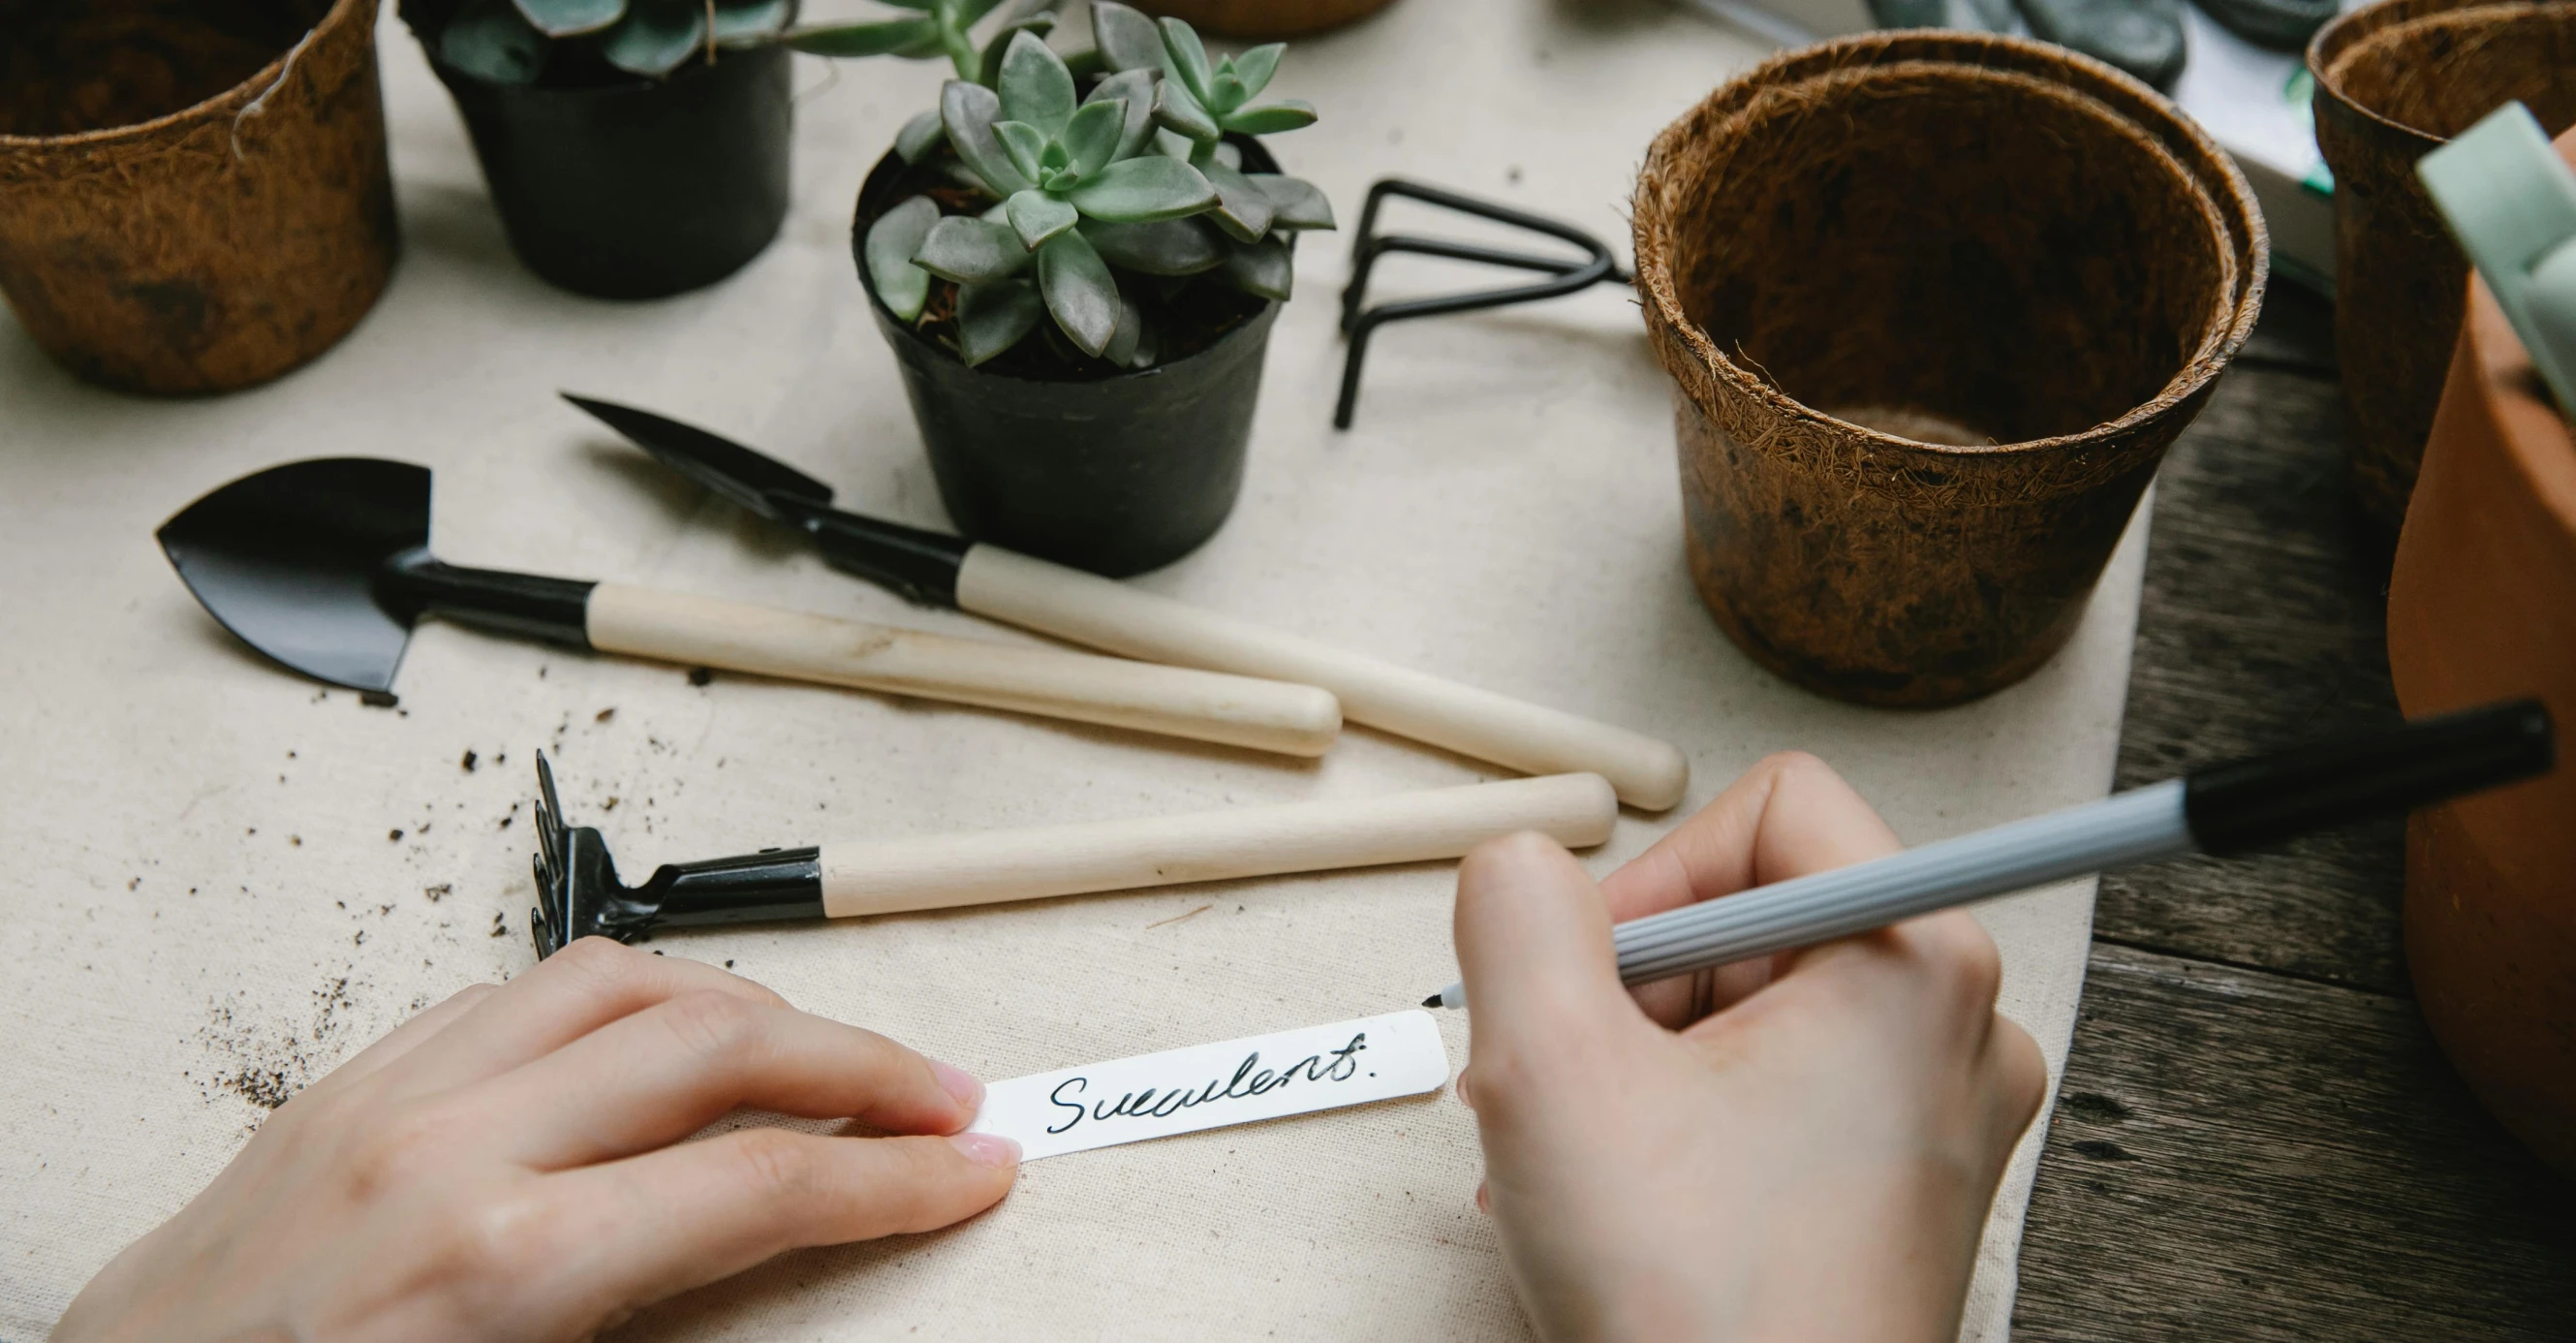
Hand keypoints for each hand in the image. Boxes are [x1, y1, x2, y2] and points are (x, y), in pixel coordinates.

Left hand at [54, 938, 1017, 1342]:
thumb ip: (653, 1323)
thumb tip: (770, 1264)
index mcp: (498, 1265)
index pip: (759, 1182)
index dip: (894, 1179)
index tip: (967, 1172)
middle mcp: (452, 1150)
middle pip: (719, 1045)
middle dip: (862, 1068)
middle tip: (940, 1101)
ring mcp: (394, 1097)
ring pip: (625, 980)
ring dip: (753, 1005)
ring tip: (826, 1047)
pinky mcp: (352, 1080)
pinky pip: (520, 991)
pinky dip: (629, 995)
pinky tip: (667, 1028)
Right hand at [1453, 752, 2046, 1342]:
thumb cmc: (1703, 1310)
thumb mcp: (1549, 1066)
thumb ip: (1519, 911)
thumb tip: (1521, 867)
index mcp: (1915, 963)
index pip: (1773, 807)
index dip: (1653, 877)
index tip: (1590, 982)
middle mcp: (1957, 1031)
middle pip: (1759, 913)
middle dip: (1631, 992)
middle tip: (1570, 1087)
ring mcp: (1940, 1121)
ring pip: (1757, 1014)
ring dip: (1639, 1069)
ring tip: (1580, 1160)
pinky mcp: (1907, 1195)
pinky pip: (1782, 1102)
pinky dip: (1686, 1130)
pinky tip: (1618, 1202)